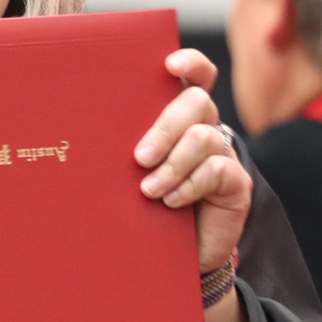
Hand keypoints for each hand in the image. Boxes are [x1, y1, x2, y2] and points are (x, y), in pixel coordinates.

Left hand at [134, 49, 251, 272]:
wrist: (172, 257)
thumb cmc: (143, 208)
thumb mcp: (129, 174)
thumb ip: (123, 149)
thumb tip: (85, 129)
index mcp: (178, 116)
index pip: (195, 76)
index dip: (190, 63)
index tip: (169, 64)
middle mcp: (203, 128)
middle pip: (196, 102)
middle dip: (165, 127)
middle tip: (140, 157)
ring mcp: (222, 154)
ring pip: (203, 137)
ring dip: (173, 164)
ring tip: (150, 190)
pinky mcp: (236, 183)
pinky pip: (218, 169)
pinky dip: (191, 184)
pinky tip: (173, 202)